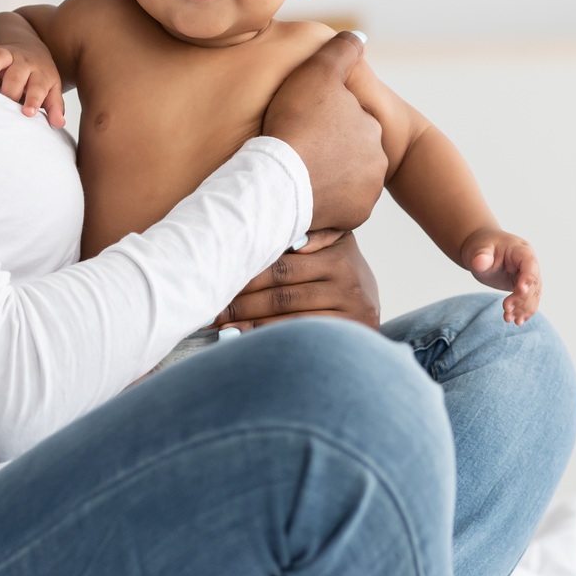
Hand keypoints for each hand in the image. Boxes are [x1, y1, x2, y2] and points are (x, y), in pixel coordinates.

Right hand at [0, 40, 65, 127]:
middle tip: (3, 106)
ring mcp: (7, 55)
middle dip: (9, 91)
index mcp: (40, 74)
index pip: (38, 86)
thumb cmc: (40, 76)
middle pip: (16, 74)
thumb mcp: (52, 89)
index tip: (28, 113)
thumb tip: (58, 123)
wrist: (31, 48)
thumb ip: (54, 106)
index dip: (33, 100)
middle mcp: (23, 63)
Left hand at [214, 230, 381, 331]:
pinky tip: (241, 338)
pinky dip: (266, 336)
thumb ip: (302, 239)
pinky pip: (299, 333)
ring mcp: (352, 306)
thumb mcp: (328, 249)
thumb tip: (249, 236)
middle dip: (239, 299)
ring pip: (286, 314)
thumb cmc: (336, 277)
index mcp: (338, 248)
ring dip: (247, 320)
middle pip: (280, 288)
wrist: (369, 312)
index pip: (280, 262)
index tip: (214, 280)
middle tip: (207, 306)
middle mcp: (348, 275)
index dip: (244, 273)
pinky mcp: (351, 331)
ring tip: (217, 324)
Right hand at [261, 32, 385, 231]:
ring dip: (325, 179)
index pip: (347, 119)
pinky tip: (303, 198)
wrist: (281, 181)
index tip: (299, 122)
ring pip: (342, 181)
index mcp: (371, 128)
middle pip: (346, 152)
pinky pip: (336, 211)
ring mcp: (366, 193)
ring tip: (297, 176)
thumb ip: (341, 49)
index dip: (322, 118)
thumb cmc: (296, 123)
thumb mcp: (318, 72)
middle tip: (297, 149)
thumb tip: (359, 35)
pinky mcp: (352, 219)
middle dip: (327, 151)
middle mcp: (376, 162)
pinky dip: (323, 207)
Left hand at [459, 227, 541, 323]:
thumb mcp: (480, 249)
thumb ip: (481, 256)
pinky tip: (516, 321)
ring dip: (523, 308)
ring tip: (509, 319)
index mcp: (521, 251)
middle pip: (534, 283)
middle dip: (522, 298)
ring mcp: (527, 276)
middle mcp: (529, 264)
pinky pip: (528, 300)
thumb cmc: (482, 246)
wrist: (480, 251)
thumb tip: (479, 262)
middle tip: (506, 309)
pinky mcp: (522, 286)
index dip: (528, 278)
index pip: (530, 265)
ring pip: (533, 295)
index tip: (520, 290)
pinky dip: (523, 311)